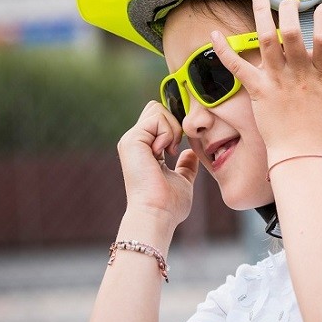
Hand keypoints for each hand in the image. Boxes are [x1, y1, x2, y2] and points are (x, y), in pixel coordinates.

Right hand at [117, 100, 199, 228]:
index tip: (181, 147)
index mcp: (143, 149)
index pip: (159, 119)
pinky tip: (165, 152)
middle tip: (176, 148)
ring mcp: (131, 139)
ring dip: (172, 129)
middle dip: (173, 123)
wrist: (157, 214)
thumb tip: (190, 154)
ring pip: (157, 110)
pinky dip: (168, 133)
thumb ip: (186, 166)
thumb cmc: (168, 205)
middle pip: (156, 108)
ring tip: (171, 152)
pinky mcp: (132, 139)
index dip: (175, 126)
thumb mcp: (182, 181)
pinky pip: (157, 118)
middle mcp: (135, 142)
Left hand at [211, 0, 321, 162]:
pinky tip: (214, 34)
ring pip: (265, 41)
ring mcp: (275, 81)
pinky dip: (224, 51)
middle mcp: (297, 73)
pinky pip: (237, 68)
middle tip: (291, 0)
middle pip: (290, 33)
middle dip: (289, 10)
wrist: (304, 160)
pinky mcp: (257, 91)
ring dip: (261, 15)